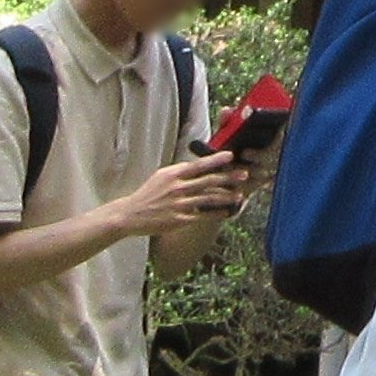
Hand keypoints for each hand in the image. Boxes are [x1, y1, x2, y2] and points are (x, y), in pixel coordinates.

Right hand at [102, 146, 248, 245]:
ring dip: (226, 197)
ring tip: (240, 195)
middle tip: (244, 175)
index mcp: (173, 174)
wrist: (131, 214)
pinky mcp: (179, 219)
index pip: (198, 165)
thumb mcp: (162, 176)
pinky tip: (227, 212)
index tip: (230, 155)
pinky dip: (216, 213)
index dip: (215, 160)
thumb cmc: (149, 194)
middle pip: (208, 181)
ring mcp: (179, 204)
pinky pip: (202, 215)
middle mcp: (178, 188)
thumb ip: (180, 171)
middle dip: (228, 178)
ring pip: (208, 199)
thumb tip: (197, 166)